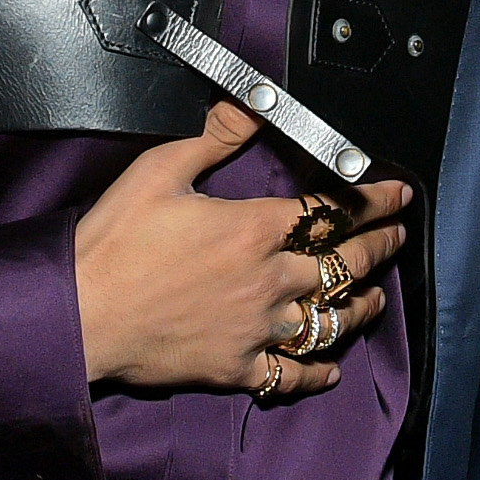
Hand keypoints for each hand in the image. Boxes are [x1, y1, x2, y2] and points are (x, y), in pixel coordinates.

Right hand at [69, 101, 410, 396]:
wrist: (81, 314)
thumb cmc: (114, 241)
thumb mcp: (160, 170)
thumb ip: (214, 138)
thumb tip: (249, 105)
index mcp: (253, 229)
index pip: (331, 211)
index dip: (372, 201)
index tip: (398, 196)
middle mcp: (268, 281)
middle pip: (343, 265)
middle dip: (378, 248)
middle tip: (399, 238)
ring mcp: (256, 329)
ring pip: (328, 321)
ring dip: (360, 308)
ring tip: (377, 298)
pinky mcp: (236, 368)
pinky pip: (291, 374)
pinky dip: (317, 371)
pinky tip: (332, 368)